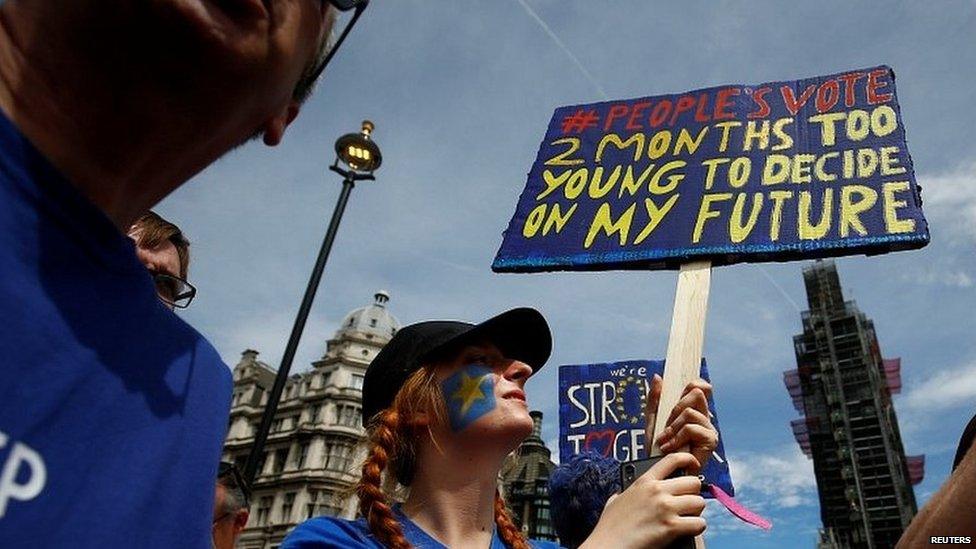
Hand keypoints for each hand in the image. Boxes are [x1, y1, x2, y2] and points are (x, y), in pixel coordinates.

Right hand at [581, 452, 705, 548]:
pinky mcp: (671, 526)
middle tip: (687, 503)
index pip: (672, 459)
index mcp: (644, 481)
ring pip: (699, 502)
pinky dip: (696, 528)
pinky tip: (687, 530)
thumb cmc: (610, 527)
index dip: (688, 460)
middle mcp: (657, 491)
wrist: (608, 545)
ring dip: (696, 512)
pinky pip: (699, 523)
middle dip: (694, 493)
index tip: (693, 465)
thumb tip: (624, 493)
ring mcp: (665, 507)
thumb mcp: (615, 500)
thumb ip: (625, 492)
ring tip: (687, 519)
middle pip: (693, 482)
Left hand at [645, 375, 717, 472]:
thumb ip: (654, 398)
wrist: (661, 471)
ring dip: (673, 426)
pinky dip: (677, 437)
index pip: (702, 387)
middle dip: (676, 408)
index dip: (694, 383)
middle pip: (697, 394)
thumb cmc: (658, 447)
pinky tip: (669, 447)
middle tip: (666, 425)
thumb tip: (657, 377)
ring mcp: (708, 429)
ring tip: (665, 440)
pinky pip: (692, 428)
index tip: (681, 391)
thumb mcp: (652, 419)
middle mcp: (704, 417)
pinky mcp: (710, 442)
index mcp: (693, 409)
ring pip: (690, 412)